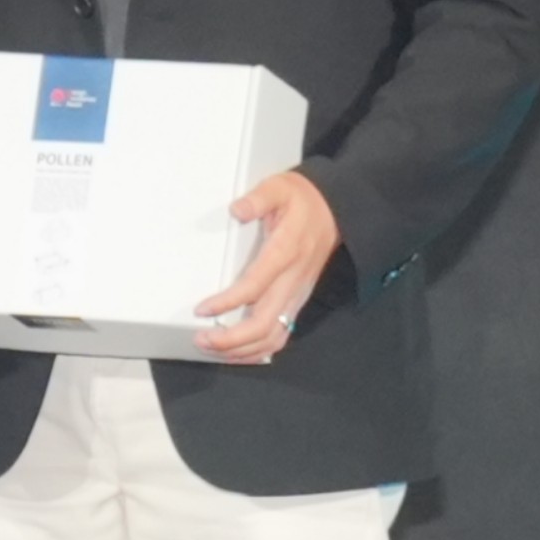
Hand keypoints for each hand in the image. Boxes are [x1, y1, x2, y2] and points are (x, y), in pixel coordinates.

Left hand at [195, 168, 338, 362]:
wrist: (338, 210)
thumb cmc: (303, 200)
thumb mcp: (279, 188)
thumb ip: (258, 199)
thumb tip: (237, 209)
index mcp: (285, 253)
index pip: (255, 287)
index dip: (228, 303)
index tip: (202, 309)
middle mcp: (293, 280)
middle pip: (264, 323)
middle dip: (232, 339)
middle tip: (201, 339)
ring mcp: (297, 294)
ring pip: (274, 336)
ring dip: (243, 349)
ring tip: (213, 348)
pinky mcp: (297, 300)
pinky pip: (281, 334)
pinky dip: (259, 349)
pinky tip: (237, 351)